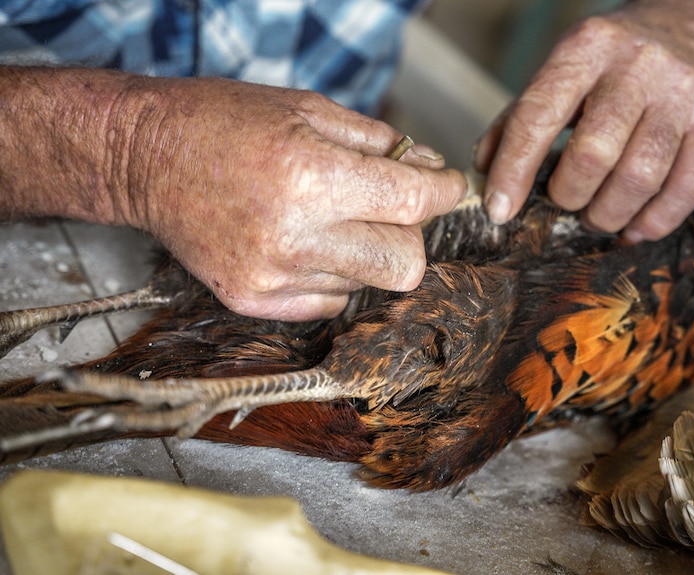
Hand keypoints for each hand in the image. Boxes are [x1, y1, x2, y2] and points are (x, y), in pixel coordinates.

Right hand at [115, 78, 465, 320]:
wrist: (144, 158)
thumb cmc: (224, 122)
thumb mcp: (307, 108)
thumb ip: (378, 142)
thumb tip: (429, 169)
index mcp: (310, 177)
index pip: (411, 203)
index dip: (444, 193)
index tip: (450, 186)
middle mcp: (293, 236)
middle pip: (404, 265)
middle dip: (411, 235)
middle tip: (390, 208)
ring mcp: (271, 276)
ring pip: (365, 284)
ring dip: (363, 252)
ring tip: (326, 218)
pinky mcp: (252, 301)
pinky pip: (328, 303)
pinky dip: (331, 276)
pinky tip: (303, 244)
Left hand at [474, 4, 693, 241]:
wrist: (688, 32)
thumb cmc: (608, 66)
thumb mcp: (558, 73)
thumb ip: (517, 119)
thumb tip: (483, 169)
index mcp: (584, 50)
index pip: (538, 117)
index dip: (513, 171)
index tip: (500, 211)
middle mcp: (636, 67)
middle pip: (593, 155)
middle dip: (569, 197)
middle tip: (566, 203)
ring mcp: (682, 94)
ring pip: (639, 178)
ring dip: (608, 214)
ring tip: (597, 217)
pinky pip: (687, 189)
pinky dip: (655, 222)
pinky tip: (635, 227)